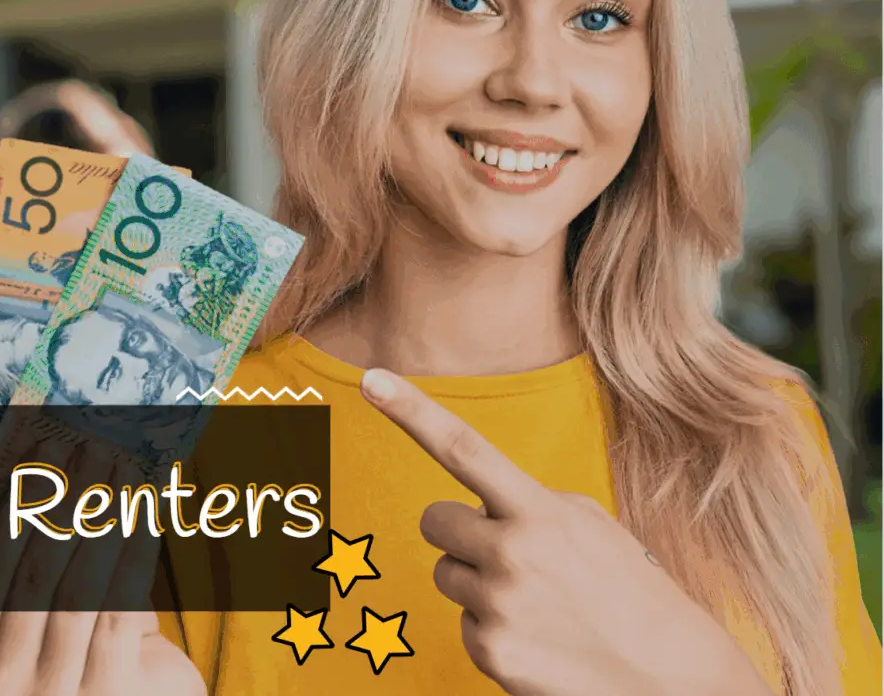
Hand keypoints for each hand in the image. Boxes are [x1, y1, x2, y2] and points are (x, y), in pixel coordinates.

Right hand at [0, 439, 203, 695]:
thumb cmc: (83, 650)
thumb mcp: (43, 614)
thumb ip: (30, 564)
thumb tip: (49, 471)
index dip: (17, 504)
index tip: (46, 452)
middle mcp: (4, 679)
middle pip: (34, 574)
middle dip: (65, 502)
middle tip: (92, 451)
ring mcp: (54, 692)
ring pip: (78, 590)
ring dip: (103, 521)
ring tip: (123, 474)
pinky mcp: (107, 693)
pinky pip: (118, 609)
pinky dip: (133, 554)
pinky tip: (145, 516)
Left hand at [361, 369, 773, 695]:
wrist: (673, 680)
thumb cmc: (630, 592)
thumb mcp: (590, 527)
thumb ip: (529, 505)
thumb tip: (479, 509)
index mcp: (540, 512)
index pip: (464, 449)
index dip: (412, 411)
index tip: (372, 380)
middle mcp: (512, 553)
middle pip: (434, 521)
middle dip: (461, 533)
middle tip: (510, 556)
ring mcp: (498, 605)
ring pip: (446, 574)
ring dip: (479, 584)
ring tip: (538, 603)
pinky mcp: (491, 652)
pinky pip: (463, 623)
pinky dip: (494, 630)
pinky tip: (540, 640)